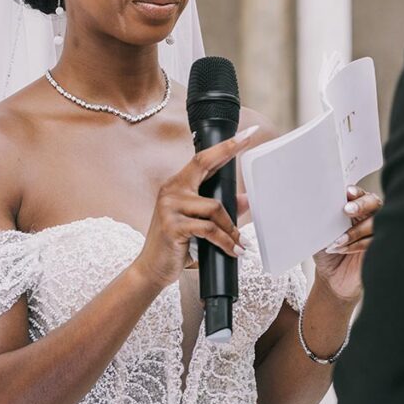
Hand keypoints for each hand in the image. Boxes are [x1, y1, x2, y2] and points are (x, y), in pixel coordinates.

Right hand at [132, 126, 259, 290]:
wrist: (152, 270)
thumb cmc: (176, 245)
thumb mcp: (200, 225)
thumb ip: (220, 211)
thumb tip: (247, 200)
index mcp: (177, 185)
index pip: (202, 159)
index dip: (224, 146)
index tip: (245, 133)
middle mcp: (171, 190)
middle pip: (203, 164)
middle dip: (229, 150)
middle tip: (251, 139)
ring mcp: (170, 207)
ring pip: (215, 208)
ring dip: (231, 229)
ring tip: (240, 243)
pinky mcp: (173, 225)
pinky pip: (209, 229)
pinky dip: (225, 241)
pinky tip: (233, 250)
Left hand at [312, 186, 382, 302]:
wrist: (333, 279)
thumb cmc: (328, 253)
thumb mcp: (321, 233)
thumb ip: (323, 218)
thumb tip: (317, 205)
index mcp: (354, 209)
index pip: (359, 194)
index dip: (355, 192)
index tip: (347, 193)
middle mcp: (368, 217)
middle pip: (374, 202)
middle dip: (361, 204)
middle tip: (347, 210)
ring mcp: (377, 232)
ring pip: (376, 222)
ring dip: (355, 230)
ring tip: (338, 241)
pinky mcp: (380, 248)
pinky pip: (376, 241)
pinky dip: (359, 244)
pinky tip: (344, 250)